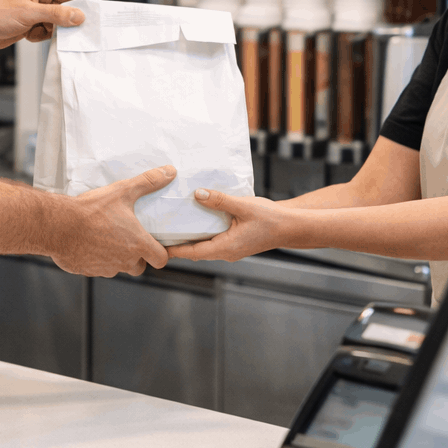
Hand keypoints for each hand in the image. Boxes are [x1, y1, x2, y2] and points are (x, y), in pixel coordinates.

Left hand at [0, 0, 87, 53]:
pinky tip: (29, 36)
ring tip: (40, 32)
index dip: (84, 4)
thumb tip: (79, 16)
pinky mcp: (29, 24)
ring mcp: (33, 11)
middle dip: (68, 21)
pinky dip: (42, 37)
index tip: (98, 15)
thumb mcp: (28, 13)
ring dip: (53, 31)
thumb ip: (56, 15)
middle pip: (65, 8)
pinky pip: (46, 32)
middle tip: (78, 32)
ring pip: (57, 23)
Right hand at [48, 166, 174, 277]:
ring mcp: (105, 269)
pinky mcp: (88, 271)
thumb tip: (169, 171)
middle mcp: (124, 261)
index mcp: (137, 244)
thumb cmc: (91, 210)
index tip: (155, 244)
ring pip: (117, 267)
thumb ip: (148, 182)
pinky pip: (97, 269)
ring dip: (115, 257)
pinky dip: (96, 259)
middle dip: (136, 256)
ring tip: (105, 237)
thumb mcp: (122, 191)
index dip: (160, 253)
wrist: (58, 225)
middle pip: (139, 267)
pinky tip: (88, 243)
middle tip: (127, 238)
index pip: (161, 260)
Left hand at [166, 189, 292, 261]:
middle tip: (158, 231)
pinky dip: (201, 233)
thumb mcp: (242, 206)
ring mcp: (230, 249)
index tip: (156, 244)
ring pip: (203, 246)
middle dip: (177, 243)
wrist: (291, 226)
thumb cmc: (270, 218)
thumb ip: (219, 200)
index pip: (192, 253)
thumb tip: (197, 194)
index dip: (173, 250)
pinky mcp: (234, 242)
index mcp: (225, 248)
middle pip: (194, 251)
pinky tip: (195, 219)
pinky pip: (212, 240)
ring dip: (189, 238)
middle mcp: (225, 252)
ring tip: (172, 224)